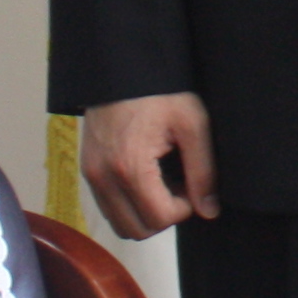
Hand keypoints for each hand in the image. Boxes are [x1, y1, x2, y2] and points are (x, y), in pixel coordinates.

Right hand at [80, 92, 216, 240]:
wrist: (122, 66)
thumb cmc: (160, 90)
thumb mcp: (192, 124)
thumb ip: (203, 171)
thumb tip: (209, 211)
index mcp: (129, 167)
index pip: (159, 219)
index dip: (183, 209)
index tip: (191, 184)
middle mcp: (103, 176)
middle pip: (137, 230)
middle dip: (164, 215)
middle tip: (179, 185)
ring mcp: (91, 174)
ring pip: (120, 224)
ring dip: (145, 213)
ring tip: (163, 181)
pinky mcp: (87, 170)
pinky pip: (108, 207)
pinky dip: (129, 204)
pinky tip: (147, 177)